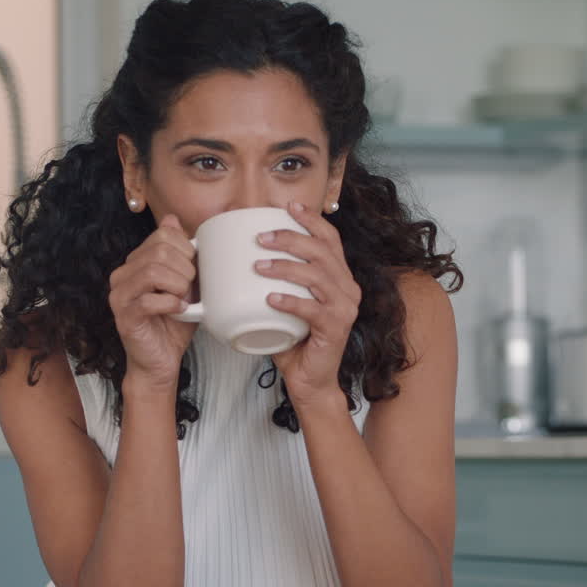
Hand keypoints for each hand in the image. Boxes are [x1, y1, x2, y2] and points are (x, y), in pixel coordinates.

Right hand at [108, 214, 198, 388]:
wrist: (161, 360)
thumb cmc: (174, 324)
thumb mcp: (185, 284)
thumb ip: (181, 255)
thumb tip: (172, 219)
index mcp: (136, 262)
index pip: (162, 234)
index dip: (186, 248)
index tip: (195, 269)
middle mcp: (122, 274)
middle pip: (159, 251)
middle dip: (185, 268)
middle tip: (191, 288)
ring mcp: (120, 295)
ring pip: (152, 271)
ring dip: (178, 285)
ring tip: (185, 299)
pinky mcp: (124, 316)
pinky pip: (148, 300)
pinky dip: (170, 304)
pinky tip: (179, 310)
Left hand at [256, 201, 360, 405]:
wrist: (310, 380)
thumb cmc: (294, 341)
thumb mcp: (286, 302)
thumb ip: (274, 279)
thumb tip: (239, 253)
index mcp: (339, 277)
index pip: (331, 239)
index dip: (311, 220)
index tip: (288, 206)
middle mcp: (348, 288)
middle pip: (322, 251)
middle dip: (290, 238)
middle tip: (260, 238)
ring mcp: (344, 309)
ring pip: (317, 276)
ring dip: (285, 267)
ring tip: (258, 266)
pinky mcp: (336, 329)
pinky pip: (312, 309)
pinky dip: (290, 301)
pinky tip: (270, 298)